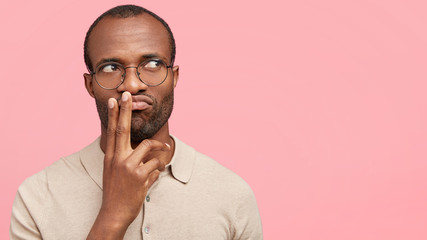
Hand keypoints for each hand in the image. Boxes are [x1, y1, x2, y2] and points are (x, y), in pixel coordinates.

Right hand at [87, 92, 169, 239]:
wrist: (114, 213)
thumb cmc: (116, 191)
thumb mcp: (113, 172)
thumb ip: (123, 157)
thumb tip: (138, 147)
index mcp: (110, 157)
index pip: (112, 131)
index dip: (114, 114)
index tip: (114, 99)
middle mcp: (117, 159)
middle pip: (122, 129)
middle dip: (125, 110)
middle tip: (128, 95)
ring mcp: (128, 167)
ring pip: (148, 146)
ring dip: (159, 148)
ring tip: (164, 150)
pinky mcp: (140, 176)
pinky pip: (156, 165)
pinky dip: (158, 171)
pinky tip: (152, 179)